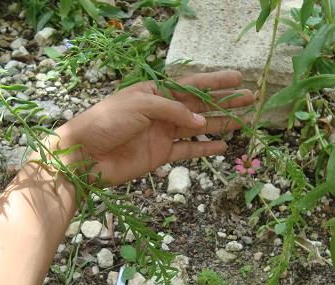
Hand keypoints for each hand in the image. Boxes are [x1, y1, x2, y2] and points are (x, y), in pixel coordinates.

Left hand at [57, 70, 253, 185]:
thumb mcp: (140, 106)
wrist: (84, 155)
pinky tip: (223, 148)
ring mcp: (162, 134)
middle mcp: (162, 112)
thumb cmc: (107, 122)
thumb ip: (173, 111)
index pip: (192, 85)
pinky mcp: (160, 155)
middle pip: (200, 106)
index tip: (238, 78)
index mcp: (155, 93)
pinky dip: (205, 150)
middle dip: (225, 101)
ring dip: (220, 125)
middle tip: (250, 98)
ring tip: (243, 121)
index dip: (215, 81)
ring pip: (198, 128)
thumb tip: (201, 123)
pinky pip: (188, 151)